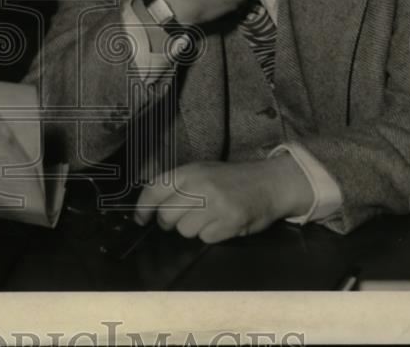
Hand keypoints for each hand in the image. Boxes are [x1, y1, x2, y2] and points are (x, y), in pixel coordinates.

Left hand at [134, 156, 313, 242]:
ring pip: (185, 230)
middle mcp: (200, 186)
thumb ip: (178, 185)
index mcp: (190, 171)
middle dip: (169, 223)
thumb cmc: (231, 180)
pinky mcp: (230, 221)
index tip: (140, 220)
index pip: (155, 189)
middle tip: (179, 220)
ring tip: (207, 219)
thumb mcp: (202, 172)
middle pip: (166, 215)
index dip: (142, 208)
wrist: (269, 183)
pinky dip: (212, 235)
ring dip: (193, 229)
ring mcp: (216, 204)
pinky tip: (222, 224)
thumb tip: (150, 206)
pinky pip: (206, 238)